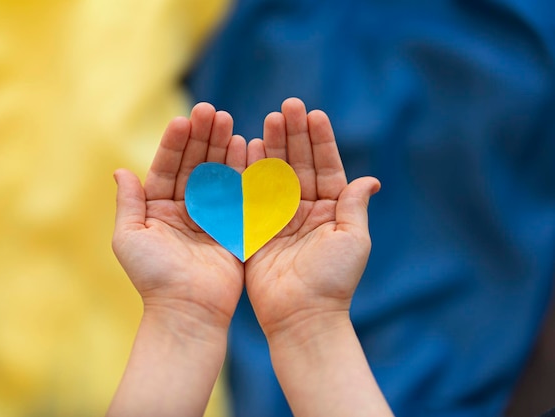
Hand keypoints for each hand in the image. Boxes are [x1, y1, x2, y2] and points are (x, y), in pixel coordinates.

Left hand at [108, 103, 247, 416]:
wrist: (187, 311)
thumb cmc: (153, 278)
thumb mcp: (129, 238)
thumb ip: (128, 204)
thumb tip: (120, 171)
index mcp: (158, 208)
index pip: (167, 167)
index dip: (175, 143)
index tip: (184, 120)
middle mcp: (185, 208)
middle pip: (194, 165)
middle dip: (202, 138)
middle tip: (212, 111)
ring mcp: (211, 215)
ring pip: (217, 173)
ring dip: (222, 148)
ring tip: (228, 122)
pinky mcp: (233, 225)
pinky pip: (238, 193)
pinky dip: (242, 171)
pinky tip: (246, 147)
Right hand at [244, 97, 380, 339]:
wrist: (301, 316)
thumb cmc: (333, 281)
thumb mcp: (353, 240)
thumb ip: (354, 206)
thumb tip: (372, 179)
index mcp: (331, 210)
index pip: (327, 167)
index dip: (321, 141)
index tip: (315, 115)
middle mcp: (305, 209)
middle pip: (299, 164)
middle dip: (294, 135)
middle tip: (287, 106)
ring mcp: (279, 216)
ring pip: (275, 173)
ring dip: (273, 146)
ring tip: (269, 119)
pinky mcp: (256, 227)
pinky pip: (252, 193)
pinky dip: (250, 170)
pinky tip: (248, 146)